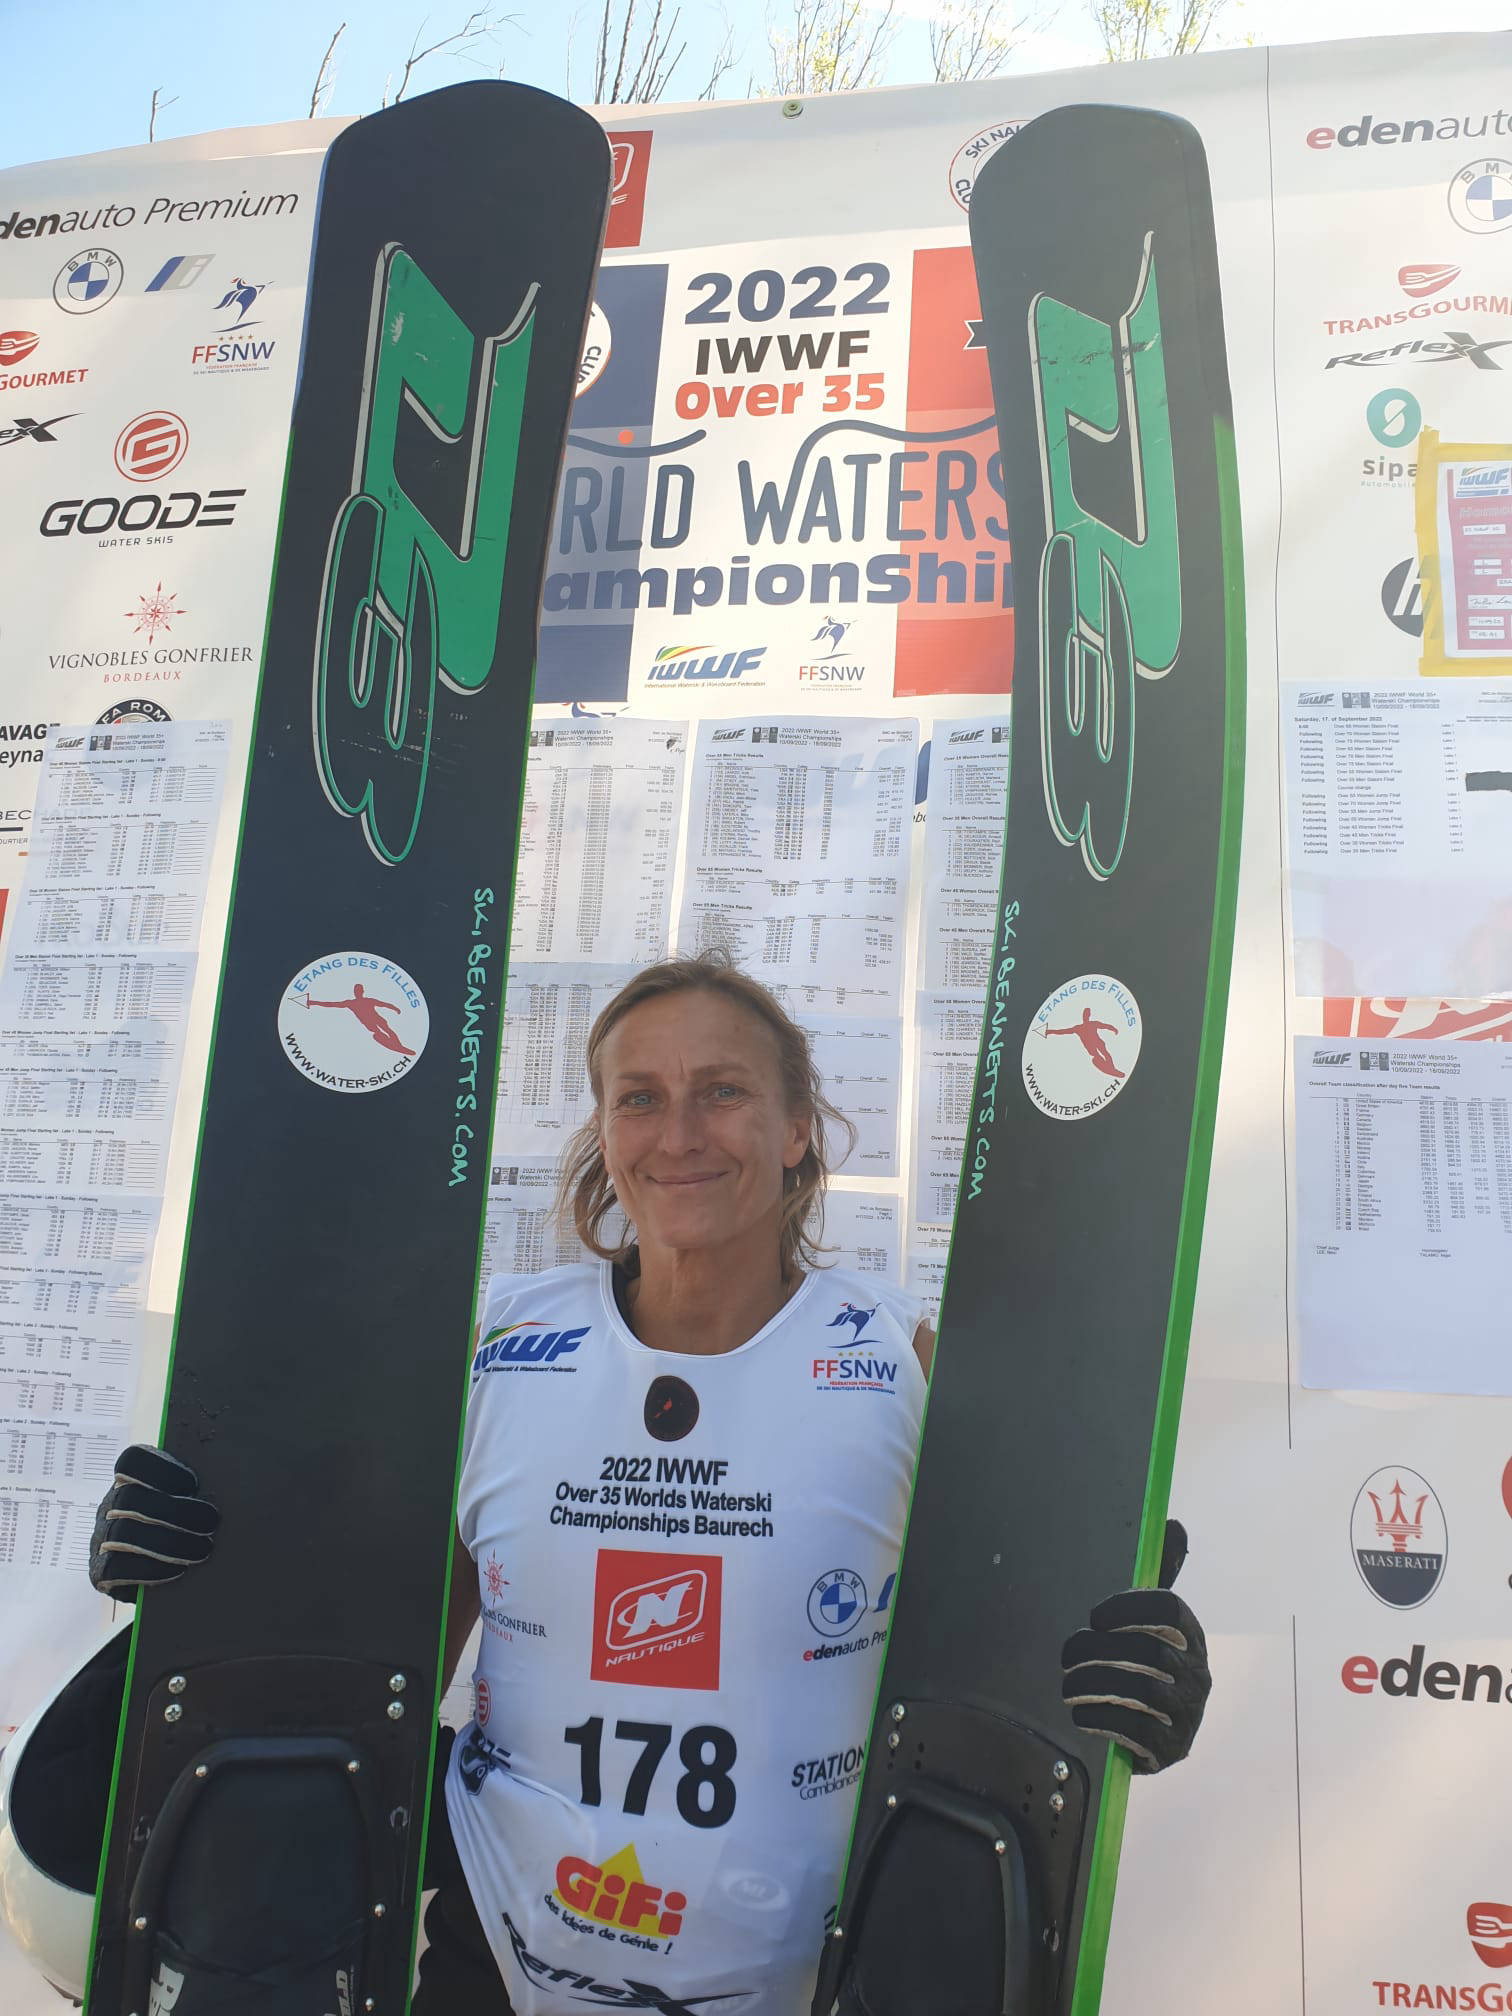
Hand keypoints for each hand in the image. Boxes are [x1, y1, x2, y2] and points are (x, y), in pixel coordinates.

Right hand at [88, 1445, 219, 1599]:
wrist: (156, 1573)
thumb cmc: (178, 1529)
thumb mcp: (184, 1503)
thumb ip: (193, 1492)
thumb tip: (230, 1484)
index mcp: (130, 1480)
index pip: (132, 1460)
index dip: (161, 1469)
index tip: (193, 1484)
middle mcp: (111, 1505)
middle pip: (131, 1498)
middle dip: (175, 1511)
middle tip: (210, 1522)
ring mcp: (102, 1538)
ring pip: (124, 1533)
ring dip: (168, 1542)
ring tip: (202, 1549)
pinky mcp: (100, 1571)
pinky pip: (118, 1568)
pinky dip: (150, 1569)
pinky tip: (177, 1570)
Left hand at [1059, 1518, 1209, 1774]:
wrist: (1158, 1734)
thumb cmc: (1147, 1665)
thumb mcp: (1153, 1621)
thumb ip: (1158, 1574)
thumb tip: (1173, 1523)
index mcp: (1192, 1638)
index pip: (1170, 1608)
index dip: (1129, 1606)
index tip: (1095, 1616)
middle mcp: (1198, 1674)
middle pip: (1148, 1650)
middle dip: (1099, 1650)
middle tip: (1068, 1654)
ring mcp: (1189, 1715)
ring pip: (1141, 1689)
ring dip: (1094, 1684)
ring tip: (1068, 1683)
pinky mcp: (1172, 1750)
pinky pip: (1137, 1731)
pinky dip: (1101, 1718)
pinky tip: (1081, 1713)